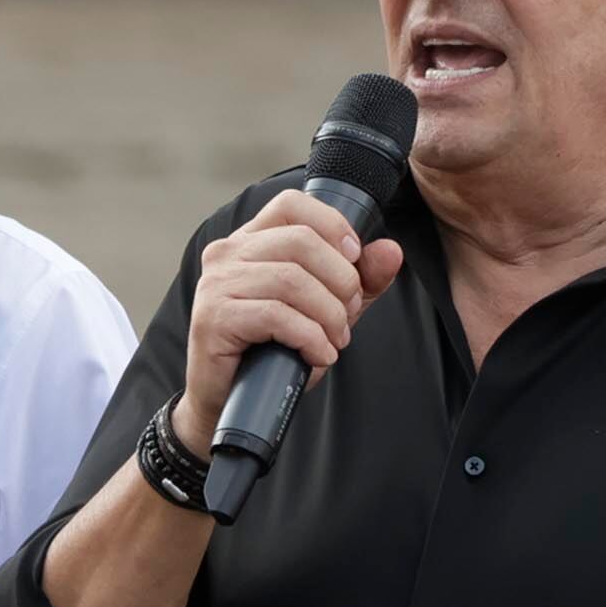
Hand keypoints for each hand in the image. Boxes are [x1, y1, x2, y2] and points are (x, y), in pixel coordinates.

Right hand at [176, 188, 405, 445]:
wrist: (229, 402)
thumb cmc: (273, 352)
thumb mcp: (325, 311)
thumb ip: (360, 281)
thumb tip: (391, 251)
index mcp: (251, 241)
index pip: (292, 204)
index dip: (332, 226)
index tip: (354, 261)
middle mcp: (228, 254)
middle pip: (300, 241)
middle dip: (340, 280)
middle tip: (347, 315)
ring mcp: (217, 285)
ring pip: (291, 280)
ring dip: (328, 315)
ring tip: (334, 340)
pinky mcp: (214, 318)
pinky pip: (276, 315)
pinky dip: (309, 337)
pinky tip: (318, 355)